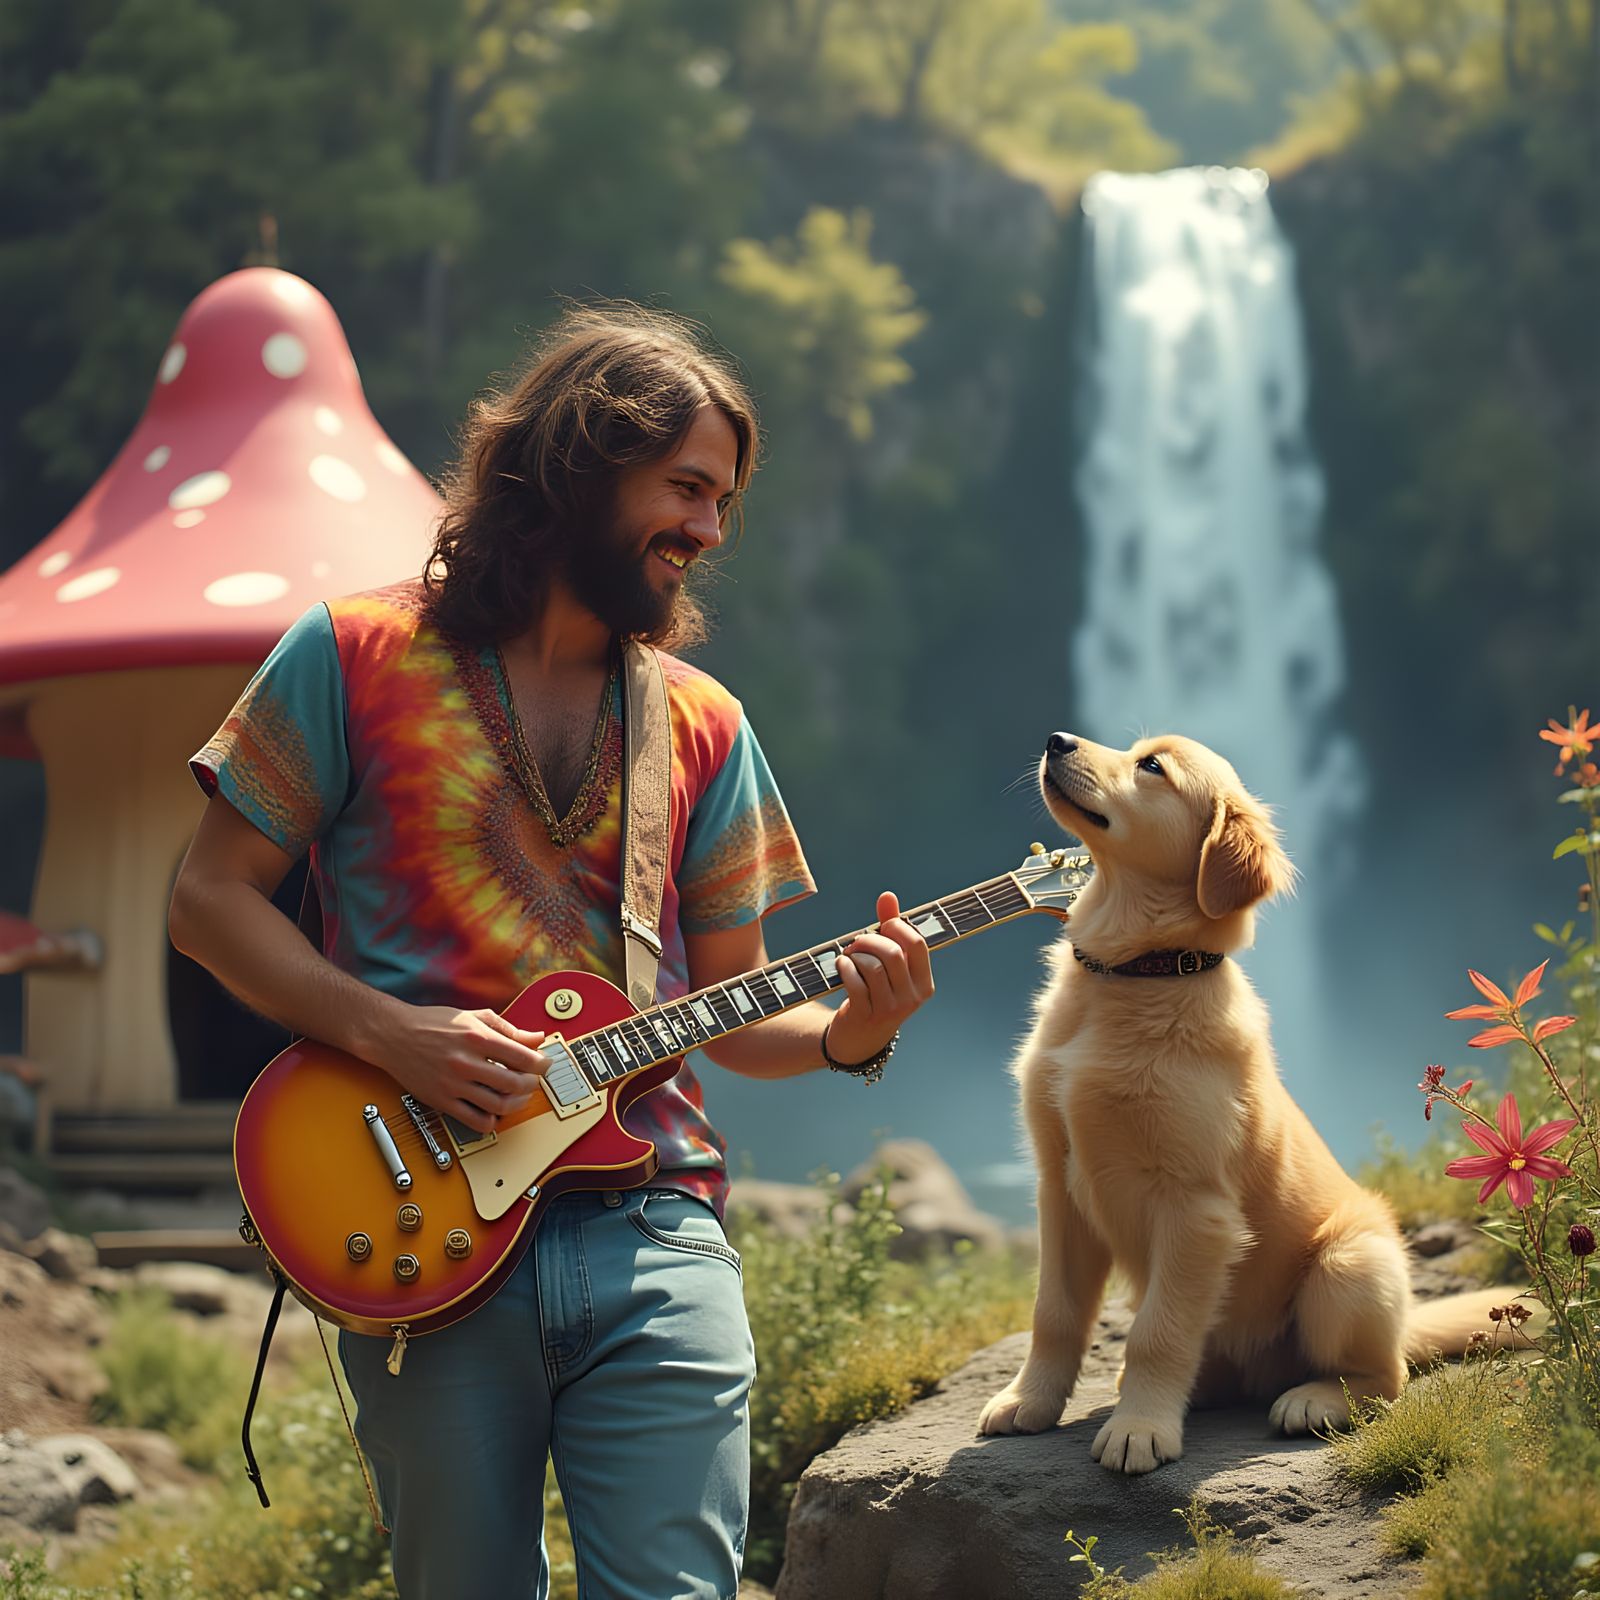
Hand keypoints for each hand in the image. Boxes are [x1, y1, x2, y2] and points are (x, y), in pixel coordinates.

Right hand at [376, 1005, 548, 1134]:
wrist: (393, 1035)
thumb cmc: (432, 1024)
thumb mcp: (474, 1017)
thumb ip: (509, 1029)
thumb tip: (536, 1038)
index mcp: (477, 1038)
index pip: (523, 1058)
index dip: (542, 1064)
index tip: (544, 1065)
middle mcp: (466, 1062)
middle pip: (515, 1084)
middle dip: (532, 1084)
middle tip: (531, 1080)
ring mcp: (453, 1085)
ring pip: (498, 1106)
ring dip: (516, 1104)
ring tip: (516, 1096)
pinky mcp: (442, 1101)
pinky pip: (475, 1121)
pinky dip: (492, 1122)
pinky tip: (494, 1112)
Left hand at [826, 890, 934, 1063]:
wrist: (858, 1039)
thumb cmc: (875, 992)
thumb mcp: (888, 965)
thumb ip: (889, 929)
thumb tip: (888, 896)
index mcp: (923, 983)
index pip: (917, 944)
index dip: (895, 928)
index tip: (881, 928)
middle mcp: (912, 997)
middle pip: (893, 954)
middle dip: (869, 940)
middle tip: (857, 943)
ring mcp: (890, 1009)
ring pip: (873, 967)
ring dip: (854, 955)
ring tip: (848, 956)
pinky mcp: (867, 1016)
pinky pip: (855, 982)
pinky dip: (844, 968)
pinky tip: (841, 966)